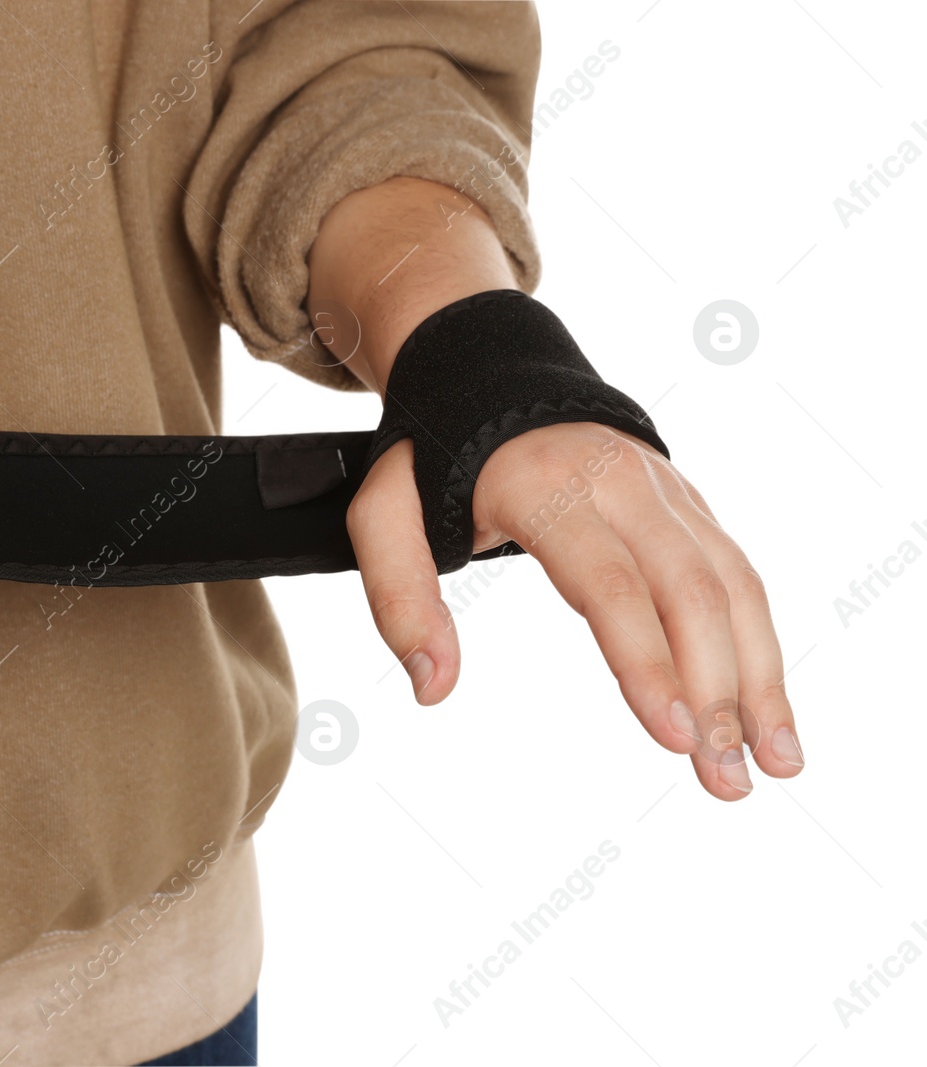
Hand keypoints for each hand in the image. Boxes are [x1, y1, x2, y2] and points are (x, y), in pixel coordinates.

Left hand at [347, 423, 803, 799]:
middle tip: (725, 780)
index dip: (647, 663)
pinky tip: (766, 706)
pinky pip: (736, 573)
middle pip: (689, 592)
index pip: (610, 584)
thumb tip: (432, 687)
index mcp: (544, 484)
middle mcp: (618, 481)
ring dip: (759, 676)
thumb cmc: (435, 453)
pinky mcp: (685, 503)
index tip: (674, 737)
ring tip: (772, 761)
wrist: (487, 370)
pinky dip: (761, 641)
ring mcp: (662, 489)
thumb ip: (399, 598)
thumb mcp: (382, 513)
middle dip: (717, 691)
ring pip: (731, 584)